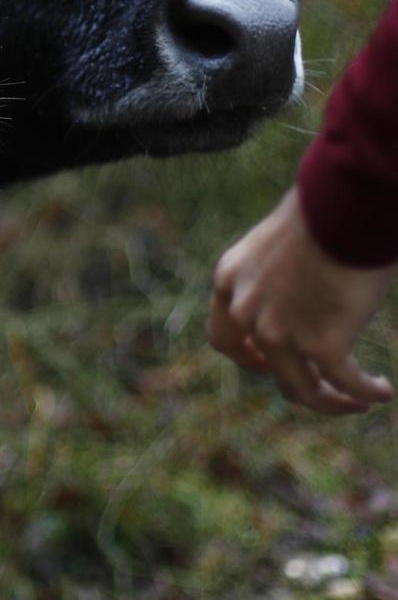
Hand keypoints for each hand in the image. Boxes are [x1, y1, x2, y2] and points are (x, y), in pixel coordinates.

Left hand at [208, 188, 397, 413]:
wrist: (341, 203)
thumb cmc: (320, 210)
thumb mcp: (276, 242)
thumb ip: (276, 272)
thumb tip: (302, 287)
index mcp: (229, 280)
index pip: (223, 337)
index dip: (244, 356)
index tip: (265, 362)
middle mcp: (245, 310)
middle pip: (266, 368)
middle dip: (294, 383)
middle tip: (321, 388)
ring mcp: (279, 331)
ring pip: (304, 387)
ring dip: (333, 400)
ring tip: (358, 400)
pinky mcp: (321, 343)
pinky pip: (344, 383)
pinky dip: (364, 392)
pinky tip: (383, 391)